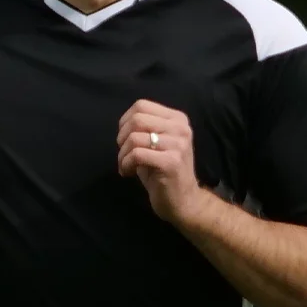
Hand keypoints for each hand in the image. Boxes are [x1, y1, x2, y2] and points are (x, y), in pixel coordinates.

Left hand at [118, 99, 207, 225]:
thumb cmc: (166, 172)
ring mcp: (178, 144)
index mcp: (178, 119)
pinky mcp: (171, 162)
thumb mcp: (158, 143)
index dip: (125, 121)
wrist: (184, 201)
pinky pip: (137, 154)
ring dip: (122, 155)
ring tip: (126, 166)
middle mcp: (181, 128)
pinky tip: (128, 173)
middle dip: (122, 138)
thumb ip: (145, 128)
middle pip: (137, 119)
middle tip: (124, 154)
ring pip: (134, 138)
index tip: (125, 140)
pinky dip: (125, 164)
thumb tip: (123, 124)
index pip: (141, 105)